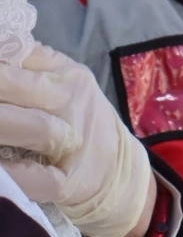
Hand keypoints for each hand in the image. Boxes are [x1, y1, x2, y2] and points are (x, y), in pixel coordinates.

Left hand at [0, 43, 153, 236]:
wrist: (116, 172)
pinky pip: (39, 178)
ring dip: (0, 126)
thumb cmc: (71, 121)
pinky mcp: (70, 182)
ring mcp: (75, 143)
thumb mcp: (60, 83)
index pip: (18, 54)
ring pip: (36, 129)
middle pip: (18, 86)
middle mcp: (73, 103)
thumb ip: (25, 64)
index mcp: (66, 74)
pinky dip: (11, 175)